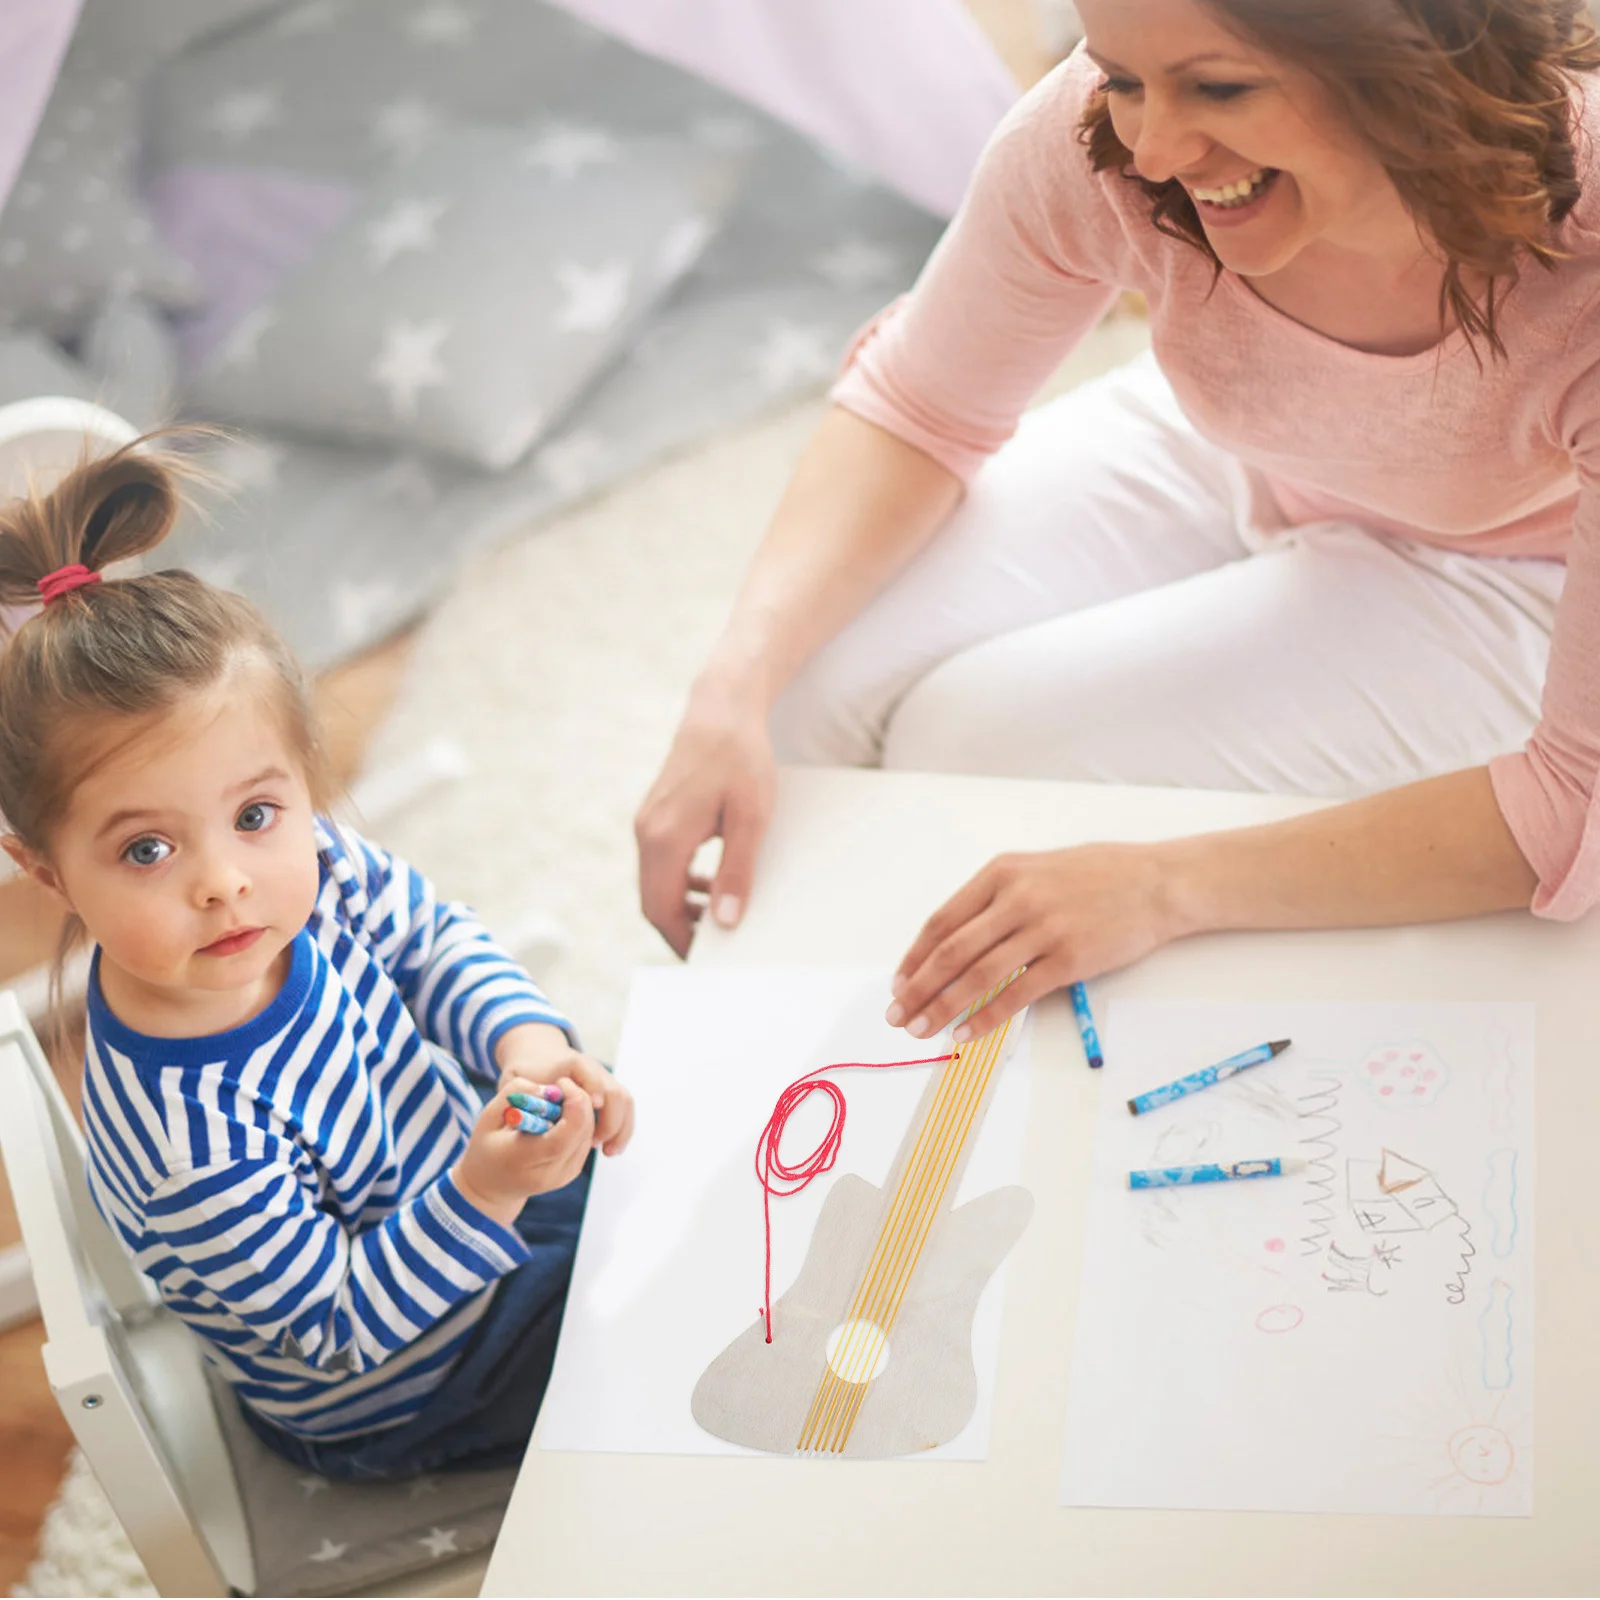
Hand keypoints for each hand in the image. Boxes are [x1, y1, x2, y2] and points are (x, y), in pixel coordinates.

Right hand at [453, 1075, 595, 1226]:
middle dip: (578, 1100)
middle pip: (581, 1132)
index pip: (560, 1139)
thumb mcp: (488, 1117)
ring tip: (555, 1103)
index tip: (561, 1084)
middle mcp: (548, 1174)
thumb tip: (549, 1089)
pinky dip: (580, 1121)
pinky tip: (560, 1115)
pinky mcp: (573, 1171)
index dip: (572, 1106)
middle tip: (561, 1085)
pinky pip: (586, 1138)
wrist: (491, 1185)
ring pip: (588, 1133)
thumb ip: (514, 1094)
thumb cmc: (487, 1146)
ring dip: (580, 1109)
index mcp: (522, 1161)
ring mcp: (564, 1176)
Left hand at [495, 1024, 634, 1156]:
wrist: (538, 1057)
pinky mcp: (608, 1092)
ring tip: (607, 1152)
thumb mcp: (517, 1080)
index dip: (593, 1091)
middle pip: (614, 1092)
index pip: (590, 1075)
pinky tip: (610, 1149)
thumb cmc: (526, 1072)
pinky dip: (621, 1130)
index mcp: (571, 1063)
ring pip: (624, 1101)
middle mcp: (593, 1068)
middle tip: (595, 1144)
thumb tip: (538, 1114)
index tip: (592, 1109)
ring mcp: (603, 1079)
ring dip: (619, 1128)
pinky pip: (624, 1109)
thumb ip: (523, 1094)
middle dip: (609, 1121)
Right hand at [635, 679, 775, 956]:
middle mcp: (646, 833)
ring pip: (655, 883)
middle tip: (717, 948)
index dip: (680, 942)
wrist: (721, 708)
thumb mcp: (750, 818)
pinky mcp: (656, 815)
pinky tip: (710, 883)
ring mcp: (647, 822)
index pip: (660, 910)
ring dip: (682, 906)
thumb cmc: (740, 758)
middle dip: (681, 929)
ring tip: (720, 917)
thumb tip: (728, 920)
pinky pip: (661, 862)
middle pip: (653, 901)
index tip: (707, 961)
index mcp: (664, 838)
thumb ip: (737, 871)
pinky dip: (681, 882)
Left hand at [886, 843, 1178, 1041]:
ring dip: (943, 1007)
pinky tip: (966, 1033)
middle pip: (951, 951)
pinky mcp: (1068, 959)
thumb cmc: (1097, 875)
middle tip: (897, 1015)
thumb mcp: (1035, 870)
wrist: (1155, 882)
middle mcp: (1016, 898)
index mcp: (1001, 873)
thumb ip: (995, 899)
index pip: (942, 921)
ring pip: (977, 975)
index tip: (899, 983)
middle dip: (918, 988)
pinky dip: (986, 1017)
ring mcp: (1043, 928)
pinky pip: (1016, 994)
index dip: (914, 957)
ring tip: (921, 1029)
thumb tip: (954, 942)